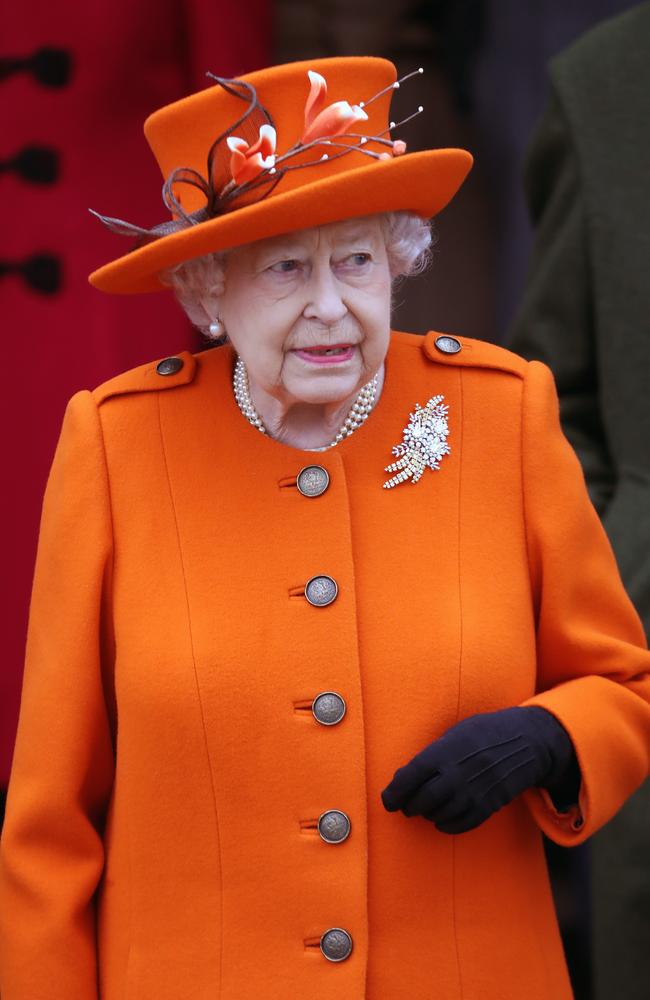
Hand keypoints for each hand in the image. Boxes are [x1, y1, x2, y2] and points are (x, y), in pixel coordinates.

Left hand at [381, 706, 577, 833]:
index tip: (387, 801)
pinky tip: (441, 819)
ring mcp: (474, 792)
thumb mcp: (454, 734)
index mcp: (445, 751)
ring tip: (424, 809)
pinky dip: (447, 825)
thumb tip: (403, 778)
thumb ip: (431, 756)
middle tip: (405, 807)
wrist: (525, 742)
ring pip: (439, 814)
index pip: (410, 777)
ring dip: (427, 815)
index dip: (394, 792)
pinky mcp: (488, 805)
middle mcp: (457, 774)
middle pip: (422, 800)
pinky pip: (461, 824)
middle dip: (409, 807)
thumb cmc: (483, 733)